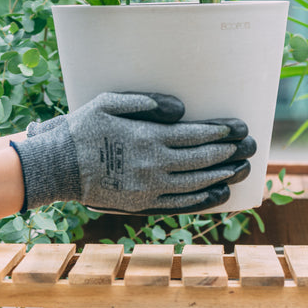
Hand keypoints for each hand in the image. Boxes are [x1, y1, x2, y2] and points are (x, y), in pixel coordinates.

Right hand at [11, 91, 254, 214]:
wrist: (58, 167)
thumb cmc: (83, 129)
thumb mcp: (109, 102)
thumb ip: (146, 101)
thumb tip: (181, 108)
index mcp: (147, 137)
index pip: (194, 135)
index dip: (219, 132)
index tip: (237, 128)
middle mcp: (153, 164)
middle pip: (202, 159)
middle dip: (229, 152)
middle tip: (249, 147)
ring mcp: (149, 188)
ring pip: (196, 183)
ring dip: (222, 175)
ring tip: (241, 168)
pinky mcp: (142, 205)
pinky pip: (180, 204)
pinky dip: (203, 199)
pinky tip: (217, 192)